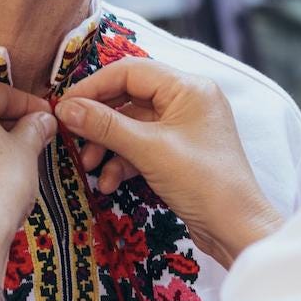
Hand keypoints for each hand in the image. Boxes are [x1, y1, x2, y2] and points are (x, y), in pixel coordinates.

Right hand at [55, 60, 283, 267]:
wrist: (236, 229)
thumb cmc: (202, 182)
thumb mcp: (148, 150)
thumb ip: (105, 125)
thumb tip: (65, 108)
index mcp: (188, 87)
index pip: (130, 71)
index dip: (93, 86)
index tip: (64, 106)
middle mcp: (189, 100)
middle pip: (130, 97)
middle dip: (99, 121)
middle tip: (71, 136)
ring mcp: (185, 127)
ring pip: (133, 125)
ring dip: (108, 145)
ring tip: (89, 166)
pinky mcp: (181, 153)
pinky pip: (144, 146)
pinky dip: (124, 161)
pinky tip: (110, 183)